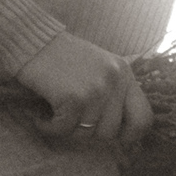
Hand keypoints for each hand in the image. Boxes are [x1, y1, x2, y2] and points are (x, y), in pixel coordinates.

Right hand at [15, 31, 152, 150]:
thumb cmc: (61, 58)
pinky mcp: (74, 97)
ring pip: (86, 133)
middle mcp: (115, 81)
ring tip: (53, 113)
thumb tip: (121, 130)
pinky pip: (64, 129)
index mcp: (125, 74)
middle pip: (110, 132)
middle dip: (88, 132)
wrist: (32, 40)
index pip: (144, 118)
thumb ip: (114, 92)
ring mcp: (96, 89)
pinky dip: (49, 127)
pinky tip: (41, 116)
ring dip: (66, 128)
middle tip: (71, 119)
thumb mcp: (100, 68)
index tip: (113, 136)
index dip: (130, 134)